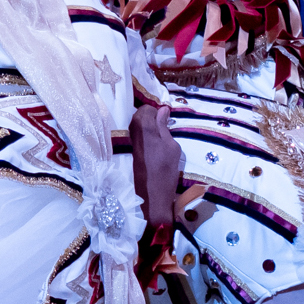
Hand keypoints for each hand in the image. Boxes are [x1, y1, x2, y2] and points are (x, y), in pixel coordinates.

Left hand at [129, 105, 179, 228]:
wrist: (153, 194)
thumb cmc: (166, 170)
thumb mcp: (172, 146)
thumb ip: (164, 126)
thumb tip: (162, 110)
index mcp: (145, 128)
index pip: (145, 109)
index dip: (156, 110)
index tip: (166, 117)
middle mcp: (134, 133)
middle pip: (139, 115)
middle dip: (151, 117)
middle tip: (164, 125)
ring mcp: (131, 142)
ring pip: (137, 125)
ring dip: (148, 126)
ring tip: (161, 135)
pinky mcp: (132, 150)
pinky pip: (137, 135)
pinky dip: (146, 134)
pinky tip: (155, 143)